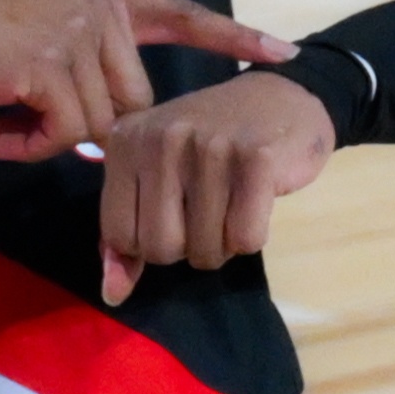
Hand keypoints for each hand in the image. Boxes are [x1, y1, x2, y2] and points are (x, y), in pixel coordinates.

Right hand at [0, 0, 293, 164]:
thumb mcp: (36, 30)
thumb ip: (80, 57)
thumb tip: (109, 125)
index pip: (181, 13)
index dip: (233, 36)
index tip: (284, 52)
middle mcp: (97, 5)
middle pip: (136, 100)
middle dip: (87, 129)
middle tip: (24, 129)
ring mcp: (75, 33)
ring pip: (103, 123)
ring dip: (49, 140)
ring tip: (1, 126)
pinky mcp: (49, 65)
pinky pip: (67, 134)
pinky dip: (31, 147)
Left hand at [93, 70, 337, 304]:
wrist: (282, 97)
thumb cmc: (210, 146)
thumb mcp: (154, 181)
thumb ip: (125, 240)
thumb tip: (113, 296)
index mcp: (125, 142)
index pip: (119, 236)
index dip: (150, 244)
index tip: (174, 214)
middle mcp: (160, 139)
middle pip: (162, 249)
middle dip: (189, 249)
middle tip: (207, 213)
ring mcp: (208, 145)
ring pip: (206, 249)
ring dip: (224, 244)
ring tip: (232, 204)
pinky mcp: (257, 157)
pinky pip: (245, 238)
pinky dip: (253, 235)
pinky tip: (256, 201)